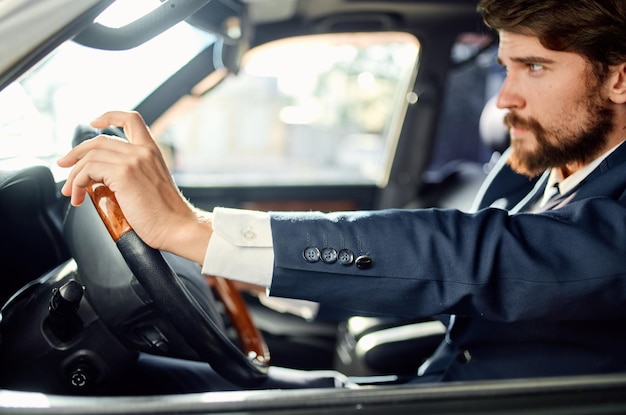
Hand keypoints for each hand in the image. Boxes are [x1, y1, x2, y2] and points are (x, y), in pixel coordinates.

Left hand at [57, 111, 211, 263]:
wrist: (177, 227)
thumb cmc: (167, 216)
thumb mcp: (153, 185)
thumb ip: (135, 175)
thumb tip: (105, 181)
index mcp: (152, 151)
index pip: (132, 119)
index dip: (109, 116)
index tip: (94, 122)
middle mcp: (143, 151)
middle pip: (99, 140)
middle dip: (75, 153)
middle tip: (64, 166)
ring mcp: (133, 160)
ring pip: (89, 156)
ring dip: (74, 175)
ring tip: (71, 192)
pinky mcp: (123, 174)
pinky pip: (88, 170)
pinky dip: (77, 183)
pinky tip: (80, 197)